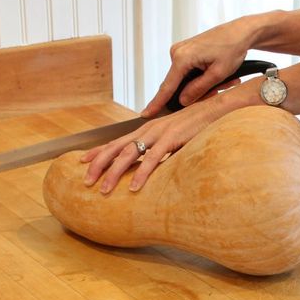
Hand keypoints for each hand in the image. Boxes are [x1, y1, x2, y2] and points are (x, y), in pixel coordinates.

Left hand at [81, 96, 226, 193]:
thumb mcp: (175, 137)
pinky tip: (133, 187)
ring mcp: (158, 133)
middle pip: (116, 148)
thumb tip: (156, 164)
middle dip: (98, 164)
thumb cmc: (197, 125)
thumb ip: (162, 148)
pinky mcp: (172, 139)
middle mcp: (148, 129)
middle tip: (85, 181)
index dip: (99, 152)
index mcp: (147, 129)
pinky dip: (141, 174)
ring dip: (114, 172)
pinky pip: (152, 159)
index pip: (117, 141)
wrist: (216, 110)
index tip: (83, 162)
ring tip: (104, 189)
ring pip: (129, 154)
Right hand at [141, 19, 251, 117]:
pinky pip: (188, 72)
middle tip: (220, 88)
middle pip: (178, 85)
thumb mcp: (218, 74)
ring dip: (202, 85)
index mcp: (182, 57)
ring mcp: (180, 51)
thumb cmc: (232, 49)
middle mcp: (177, 52)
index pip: (167, 86)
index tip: (146, 114)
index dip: (157, 103)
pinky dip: (201, 78)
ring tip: (225, 79)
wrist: (240, 32)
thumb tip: (182, 101)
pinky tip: (218, 75)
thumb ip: (198, 89)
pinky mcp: (186, 51)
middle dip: (196, 92)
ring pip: (185, 80)